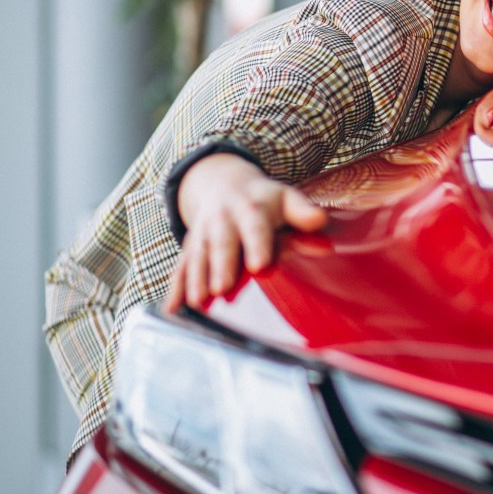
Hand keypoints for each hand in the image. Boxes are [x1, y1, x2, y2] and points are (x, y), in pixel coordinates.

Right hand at [164, 153, 327, 312]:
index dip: (257, 245)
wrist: (224, 184)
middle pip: (221, 243)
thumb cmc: (264, 200)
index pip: (255, 226)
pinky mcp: (189, 247)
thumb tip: (321, 219)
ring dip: (195, 278)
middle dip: (221, 265)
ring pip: (197, 256)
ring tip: (198, 302)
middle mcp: (222, 219)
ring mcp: (202, 233)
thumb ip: (302, 211)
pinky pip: (179, 267)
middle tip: (222, 288)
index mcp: (251, 208)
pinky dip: (174, 288)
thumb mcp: (285, 198)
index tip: (260, 265)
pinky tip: (172, 309)